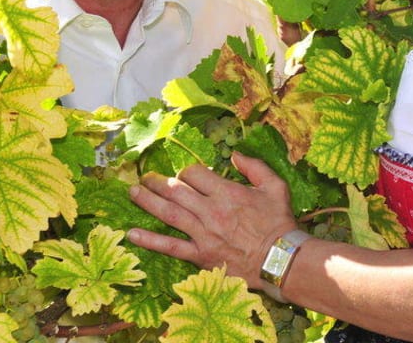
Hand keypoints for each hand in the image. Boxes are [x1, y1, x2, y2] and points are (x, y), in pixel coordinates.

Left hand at [128, 152, 298, 286]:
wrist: (280, 259)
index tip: (185, 175)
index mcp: (227, 193)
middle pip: (177, 191)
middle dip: (158, 182)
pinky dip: (150, 240)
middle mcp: (211, 211)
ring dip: (148, 202)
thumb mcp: (275, 186)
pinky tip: (132, 234)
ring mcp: (203, 234)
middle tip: (145, 177)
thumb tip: (234, 154)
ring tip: (133, 192)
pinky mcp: (200, 255)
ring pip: (169, 214)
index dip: (186, 171)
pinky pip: (171, 247)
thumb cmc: (279, 222)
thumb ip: (254, 166)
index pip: (195, 174)